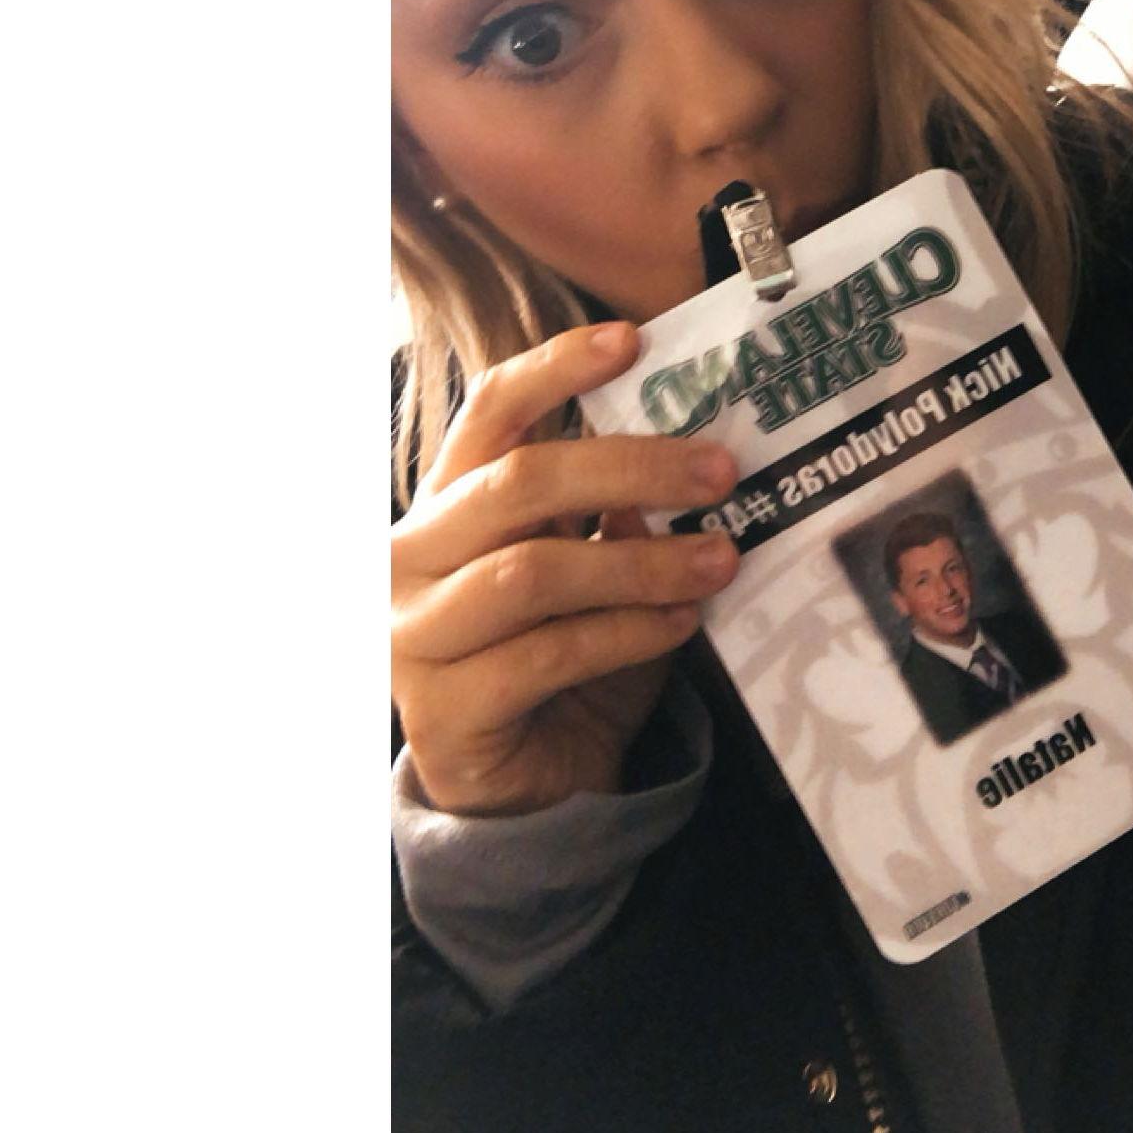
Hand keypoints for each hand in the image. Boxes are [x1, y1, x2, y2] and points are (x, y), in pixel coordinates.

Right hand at [391, 321, 740, 815]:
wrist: (526, 793)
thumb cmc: (565, 662)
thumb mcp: (597, 573)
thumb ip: (619, 518)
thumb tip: (685, 461)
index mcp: (448, 503)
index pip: (489, 411)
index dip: (556, 367)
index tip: (634, 339)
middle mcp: (411, 558)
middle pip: (518, 483)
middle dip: (631, 468)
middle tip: (721, 470)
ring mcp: (413, 635)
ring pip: (535, 572)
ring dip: (643, 562)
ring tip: (722, 559)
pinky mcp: (441, 711)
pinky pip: (548, 654)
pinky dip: (628, 633)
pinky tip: (682, 623)